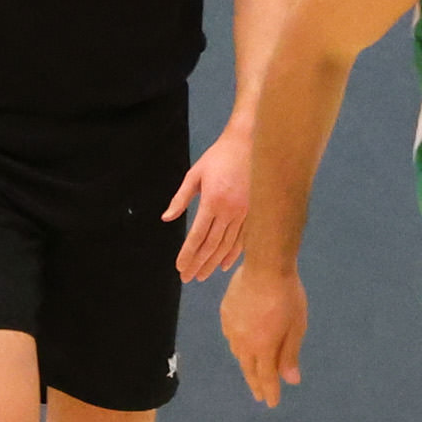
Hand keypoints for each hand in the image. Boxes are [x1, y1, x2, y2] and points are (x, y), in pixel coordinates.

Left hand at [165, 128, 253, 280]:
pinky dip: (233, 254)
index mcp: (213, 201)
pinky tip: (224, 265)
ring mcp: (245, 213)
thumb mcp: (195, 174)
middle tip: (187, 278)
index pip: (197, 235)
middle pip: (211, 245)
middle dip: (198, 264)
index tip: (179, 267)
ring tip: (202, 276)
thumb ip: (181, 198)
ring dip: (213, 263)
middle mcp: (230, 211)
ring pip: (227, 246)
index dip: (187, 254)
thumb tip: (167, 218)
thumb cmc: (219, 157)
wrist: (251, 143)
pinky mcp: (255, 213)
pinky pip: (243, 239)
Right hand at [217, 260, 305, 406]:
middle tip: (259, 396)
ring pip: (238, 353)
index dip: (270, 391)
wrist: (265, 266)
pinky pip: (230, 336)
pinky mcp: (225, 314)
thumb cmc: (288, 296)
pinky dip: (237, 345)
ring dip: (246, 364)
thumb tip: (290, 380)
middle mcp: (243, 342)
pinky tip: (241, 344)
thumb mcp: (296, 326)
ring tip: (252, 370)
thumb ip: (290, 354)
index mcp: (263, 347)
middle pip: (249, 368)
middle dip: (256, 384)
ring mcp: (231, 328)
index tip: (271, 403)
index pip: (266, 376)